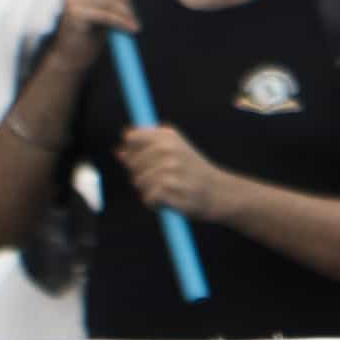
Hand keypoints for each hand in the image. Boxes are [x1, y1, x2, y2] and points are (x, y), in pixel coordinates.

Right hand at [47, 0, 138, 64]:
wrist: (72, 57)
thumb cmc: (90, 28)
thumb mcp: (104, 1)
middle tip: (132, 14)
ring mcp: (71, 0)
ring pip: (110, 0)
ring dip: (126, 13)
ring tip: (132, 23)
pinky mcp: (75, 15)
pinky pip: (107, 15)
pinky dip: (122, 22)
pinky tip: (131, 29)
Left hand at [114, 125, 228, 221]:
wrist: (220, 193)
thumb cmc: (194, 172)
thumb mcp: (175, 150)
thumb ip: (146, 148)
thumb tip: (119, 153)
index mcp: (168, 136)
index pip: (131, 137)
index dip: (132, 150)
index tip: (144, 160)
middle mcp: (168, 149)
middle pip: (130, 162)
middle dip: (141, 173)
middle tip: (164, 178)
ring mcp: (168, 169)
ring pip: (138, 182)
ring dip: (149, 190)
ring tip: (170, 189)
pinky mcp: (169, 189)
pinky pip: (147, 198)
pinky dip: (155, 203)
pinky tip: (170, 200)